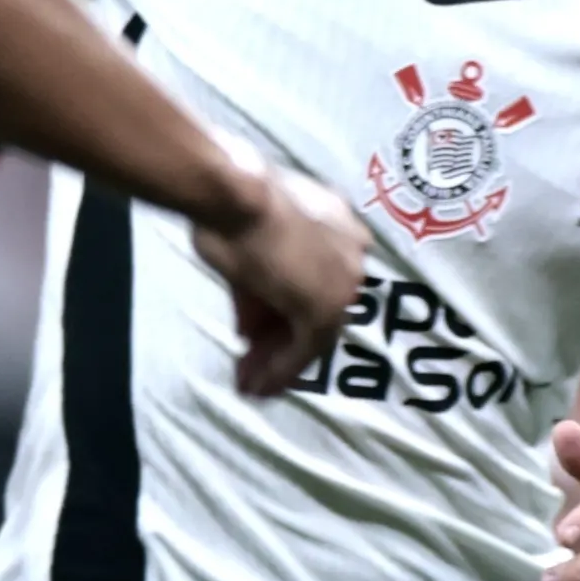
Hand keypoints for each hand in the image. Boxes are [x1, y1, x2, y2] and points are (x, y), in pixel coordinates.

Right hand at [195, 162, 370, 398]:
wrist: (233, 193)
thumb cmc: (228, 201)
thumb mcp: (246, 246)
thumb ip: (256, 287)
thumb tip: (251, 327)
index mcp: (338, 224)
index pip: (315, 281)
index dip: (284, 311)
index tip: (257, 331)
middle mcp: (351, 252)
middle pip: (314, 310)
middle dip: (280, 342)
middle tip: (252, 365)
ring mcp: (342, 283)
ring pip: (311, 335)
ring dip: (278, 364)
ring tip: (250, 386)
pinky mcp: (323, 309)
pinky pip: (303, 350)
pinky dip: (281, 371)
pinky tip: (258, 387)